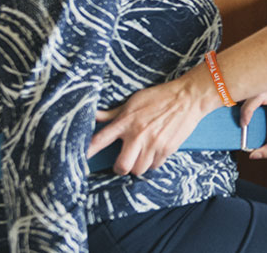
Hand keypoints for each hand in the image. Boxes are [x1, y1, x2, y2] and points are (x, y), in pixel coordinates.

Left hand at [89, 71, 218, 176]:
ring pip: (138, 169)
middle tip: (123, 162)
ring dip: (138, 165)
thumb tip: (94, 116)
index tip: (79, 161)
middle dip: (121, 168)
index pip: (100, 141)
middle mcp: (137, 135)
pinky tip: (154, 151)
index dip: (87, 153)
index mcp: (126, 121)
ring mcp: (153, 143)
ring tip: (142, 154)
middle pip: (121, 166)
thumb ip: (113, 113)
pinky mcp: (167, 149)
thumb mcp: (133, 101)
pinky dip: (153, 163)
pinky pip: (154, 166)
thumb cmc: (159, 97)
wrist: (188, 98)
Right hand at [241, 86, 266, 160]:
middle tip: (236, 123)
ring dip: (240, 104)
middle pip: (249, 92)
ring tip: (237, 119)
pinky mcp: (262, 90)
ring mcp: (266, 87)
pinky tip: (242, 114)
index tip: (244, 124)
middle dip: (240, 107)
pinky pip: (249, 95)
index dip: (248, 110)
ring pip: (247, 91)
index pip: (258, 96)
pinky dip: (243, 104)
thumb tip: (254, 155)